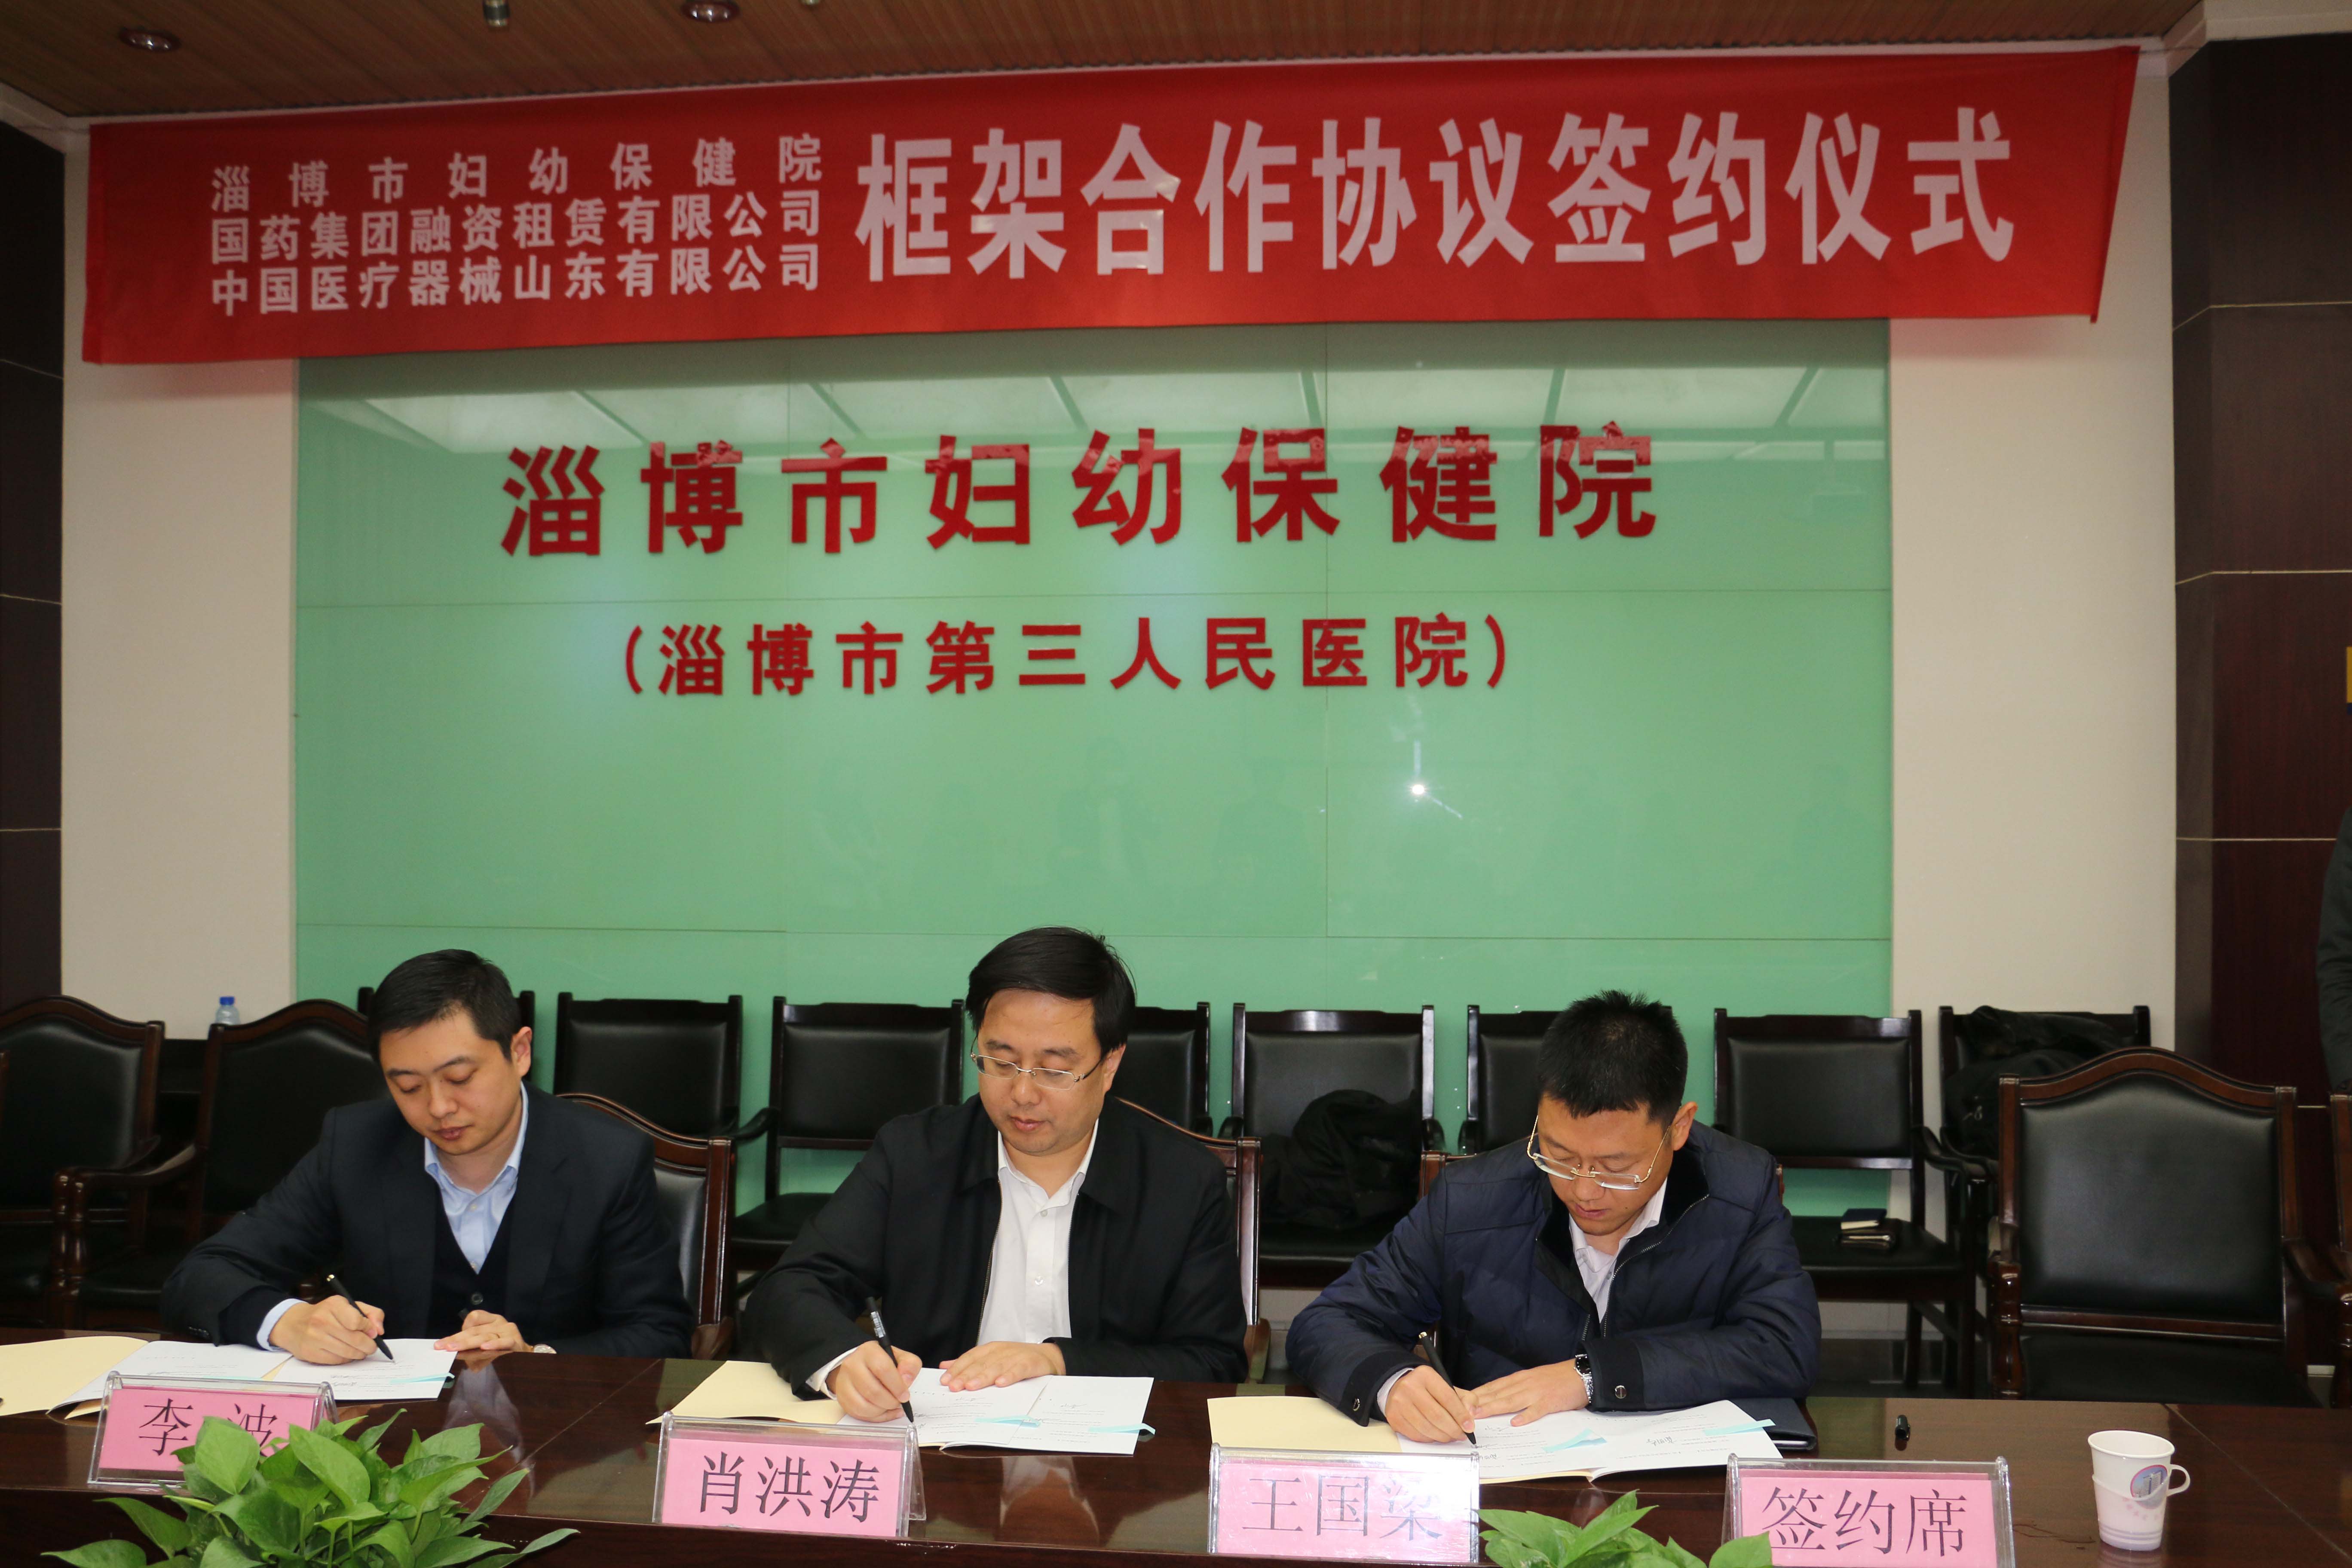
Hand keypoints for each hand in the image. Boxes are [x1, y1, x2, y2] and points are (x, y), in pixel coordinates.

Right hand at [271, 1297, 386, 1363]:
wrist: (293, 1324)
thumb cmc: (326, 1314)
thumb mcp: (348, 1305)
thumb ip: (370, 1313)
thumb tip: (379, 1331)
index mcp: (334, 1305)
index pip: (357, 1321)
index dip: (368, 1329)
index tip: (372, 1333)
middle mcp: (322, 1321)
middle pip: (355, 1339)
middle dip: (368, 1346)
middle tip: (371, 1347)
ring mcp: (314, 1338)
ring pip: (347, 1352)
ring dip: (359, 1354)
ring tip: (361, 1351)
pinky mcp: (310, 1353)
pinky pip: (336, 1361)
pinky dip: (346, 1359)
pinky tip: (347, 1354)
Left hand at [434, 1310, 534, 1354]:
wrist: (525, 1358)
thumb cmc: (501, 1352)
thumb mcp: (484, 1348)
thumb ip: (471, 1349)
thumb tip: (452, 1354)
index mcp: (491, 1320)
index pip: (474, 1317)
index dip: (461, 1329)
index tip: (446, 1343)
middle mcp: (499, 1323)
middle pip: (475, 1330)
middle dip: (457, 1339)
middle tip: (441, 1347)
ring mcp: (508, 1331)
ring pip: (485, 1336)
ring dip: (468, 1344)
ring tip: (455, 1349)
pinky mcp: (516, 1341)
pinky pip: (503, 1342)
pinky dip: (494, 1345)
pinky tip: (484, 1348)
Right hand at [827, 1340, 920, 1420]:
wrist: (861, 1365)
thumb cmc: (882, 1362)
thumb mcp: (900, 1357)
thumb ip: (909, 1365)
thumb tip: (906, 1380)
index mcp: (869, 1351)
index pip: (883, 1369)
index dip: (897, 1386)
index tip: (905, 1396)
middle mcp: (852, 1365)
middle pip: (872, 1391)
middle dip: (890, 1402)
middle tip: (899, 1402)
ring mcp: (844, 1382)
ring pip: (864, 1406)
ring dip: (882, 1411)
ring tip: (891, 1406)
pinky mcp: (842, 1397)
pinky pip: (858, 1414)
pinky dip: (875, 1417)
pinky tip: (883, 1412)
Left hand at [938, 1340, 1063, 1389]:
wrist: (1047, 1357)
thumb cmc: (1016, 1359)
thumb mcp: (992, 1359)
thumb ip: (969, 1363)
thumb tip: (945, 1366)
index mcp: (990, 1349)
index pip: (970, 1358)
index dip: (957, 1369)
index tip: (945, 1381)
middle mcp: (1001, 1351)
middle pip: (981, 1364)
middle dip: (966, 1375)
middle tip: (954, 1387)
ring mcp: (1016, 1356)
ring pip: (997, 1367)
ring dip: (983, 1377)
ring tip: (972, 1386)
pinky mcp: (1030, 1363)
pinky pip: (1018, 1370)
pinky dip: (1009, 1376)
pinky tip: (1001, 1384)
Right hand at [1382, 1365, 1473, 1442]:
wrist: (1400, 1388)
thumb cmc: (1427, 1389)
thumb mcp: (1447, 1387)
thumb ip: (1465, 1398)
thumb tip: (1470, 1415)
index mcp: (1425, 1375)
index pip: (1447, 1397)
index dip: (1461, 1415)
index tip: (1469, 1427)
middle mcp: (1409, 1386)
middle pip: (1437, 1415)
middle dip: (1453, 1429)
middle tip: (1461, 1435)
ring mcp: (1398, 1402)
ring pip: (1426, 1428)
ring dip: (1442, 1436)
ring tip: (1450, 1436)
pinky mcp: (1393, 1417)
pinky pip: (1416, 1435)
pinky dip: (1429, 1439)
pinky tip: (1435, 1436)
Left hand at [1469, 1359, 1591, 1424]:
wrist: (1580, 1374)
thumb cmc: (1555, 1378)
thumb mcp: (1532, 1379)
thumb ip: (1516, 1387)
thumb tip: (1497, 1397)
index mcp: (1520, 1378)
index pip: (1494, 1386)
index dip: (1477, 1393)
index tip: (1462, 1399)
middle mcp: (1525, 1384)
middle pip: (1498, 1393)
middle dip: (1479, 1402)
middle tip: (1462, 1409)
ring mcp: (1537, 1393)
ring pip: (1512, 1401)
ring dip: (1494, 1407)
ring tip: (1479, 1414)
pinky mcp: (1550, 1402)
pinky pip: (1537, 1410)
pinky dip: (1526, 1416)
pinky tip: (1516, 1422)